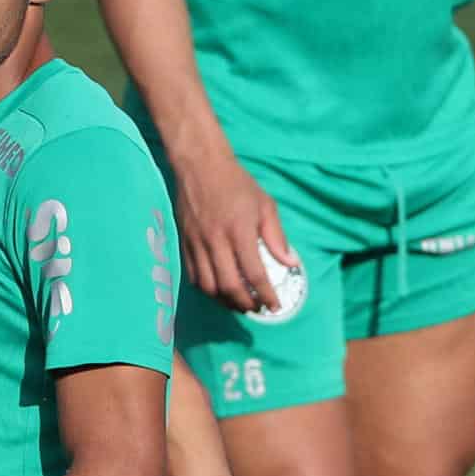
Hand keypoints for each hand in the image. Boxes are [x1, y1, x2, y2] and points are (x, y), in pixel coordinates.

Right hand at [169, 143, 298, 314]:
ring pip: (209, 286)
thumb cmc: (237, 183)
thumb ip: (276, 236)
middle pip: (230, 286)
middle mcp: (217, 241)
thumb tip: (290, 263)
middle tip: (257, 309)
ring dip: (225, 301)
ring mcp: (198, 244)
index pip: (254, 273)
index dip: (266, 294)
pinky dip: (207, 290)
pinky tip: (219, 291)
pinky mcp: (184, 244)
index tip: (275, 306)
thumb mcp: (264, 204)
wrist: (200, 166)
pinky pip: (193, 276)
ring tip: (239, 304)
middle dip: (245, 304)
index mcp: (240, 230)